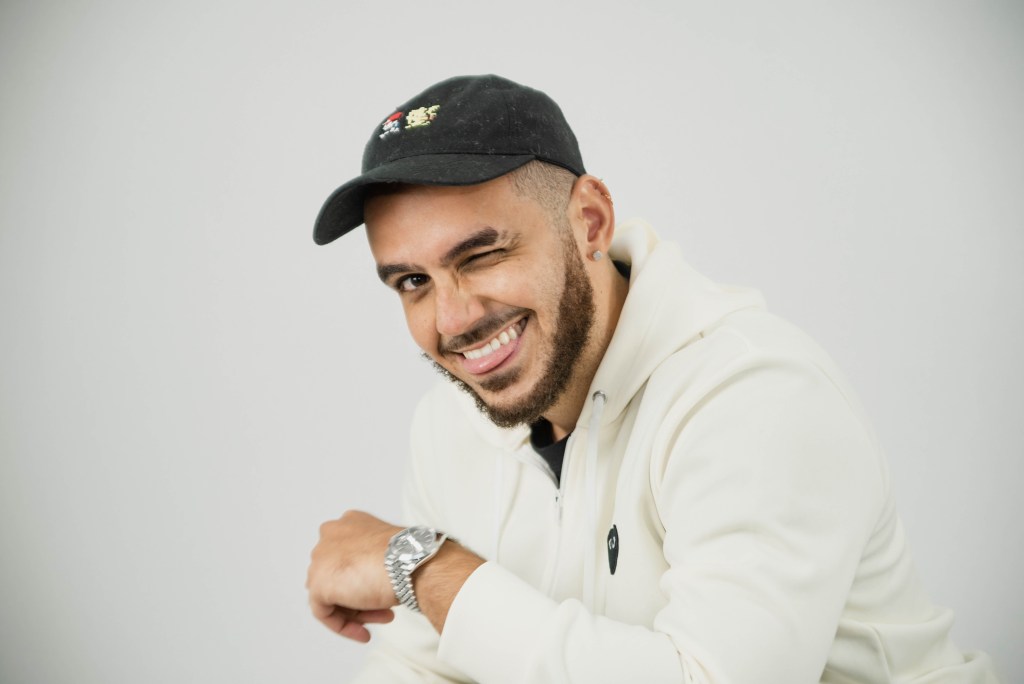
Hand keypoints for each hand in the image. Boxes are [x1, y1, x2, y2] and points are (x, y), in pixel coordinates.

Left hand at [306, 510, 401, 641]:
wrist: (410, 560)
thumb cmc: (409, 555)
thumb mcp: (389, 552)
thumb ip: (371, 560)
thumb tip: (369, 582)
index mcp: (348, 523)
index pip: (348, 558)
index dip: (366, 579)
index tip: (383, 592)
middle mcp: (329, 535)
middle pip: (339, 577)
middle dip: (361, 597)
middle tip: (384, 612)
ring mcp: (320, 559)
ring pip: (333, 595)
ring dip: (357, 612)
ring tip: (383, 619)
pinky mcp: (318, 583)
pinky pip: (324, 612)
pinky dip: (343, 626)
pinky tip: (365, 633)